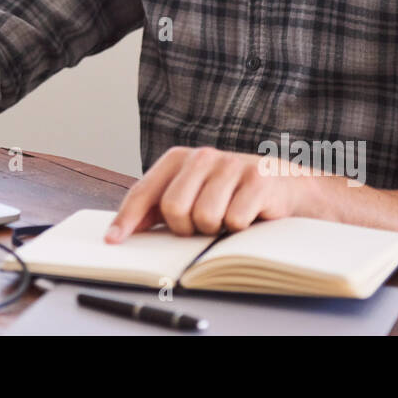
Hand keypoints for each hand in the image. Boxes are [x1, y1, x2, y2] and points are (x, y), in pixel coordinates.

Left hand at [105, 146, 314, 242]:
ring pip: (205, 217)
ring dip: (215, 230)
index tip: (113, 240)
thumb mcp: (192, 195)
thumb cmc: (230, 194)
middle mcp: (202, 156)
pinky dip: (239, 229)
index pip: (144, 191)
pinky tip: (248, 217)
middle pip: (174, 208)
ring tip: (226, 220)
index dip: (127, 218)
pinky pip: (234, 220)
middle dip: (185, 228)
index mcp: (178, 159)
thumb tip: (122, 230)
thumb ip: (158, 208)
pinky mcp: (258, 179)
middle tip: (201, 227)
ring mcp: (231, 165)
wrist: (285, 186)